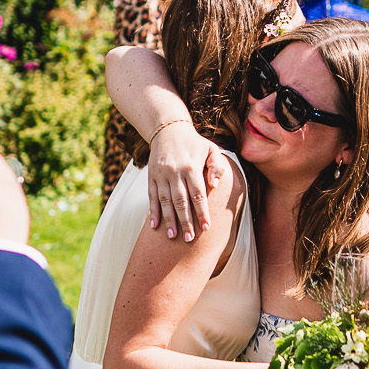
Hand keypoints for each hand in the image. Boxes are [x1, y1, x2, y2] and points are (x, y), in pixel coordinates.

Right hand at [147, 121, 224, 241]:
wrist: (168, 129)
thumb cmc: (194, 143)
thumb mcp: (211, 149)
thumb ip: (217, 166)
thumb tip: (215, 185)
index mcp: (191, 167)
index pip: (198, 194)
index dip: (202, 212)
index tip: (206, 228)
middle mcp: (175, 172)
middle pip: (181, 201)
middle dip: (185, 221)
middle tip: (190, 239)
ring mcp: (161, 175)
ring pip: (165, 201)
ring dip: (169, 219)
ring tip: (172, 236)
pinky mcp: (151, 176)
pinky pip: (151, 196)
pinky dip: (153, 211)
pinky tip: (154, 225)